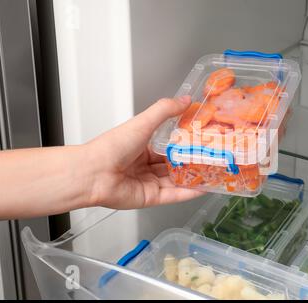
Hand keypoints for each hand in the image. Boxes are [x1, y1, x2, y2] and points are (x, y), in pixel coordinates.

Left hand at [86, 96, 204, 208]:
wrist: (93, 173)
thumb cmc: (112, 147)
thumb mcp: (143, 122)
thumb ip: (165, 110)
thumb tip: (185, 100)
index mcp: (143, 146)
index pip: (170, 145)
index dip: (186, 142)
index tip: (204, 138)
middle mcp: (146, 165)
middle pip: (175, 164)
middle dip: (193, 161)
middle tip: (213, 156)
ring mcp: (149, 182)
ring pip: (177, 180)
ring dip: (195, 176)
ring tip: (214, 171)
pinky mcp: (151, 198)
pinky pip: (174, 195)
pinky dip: (189, 192)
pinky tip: (204, 187)